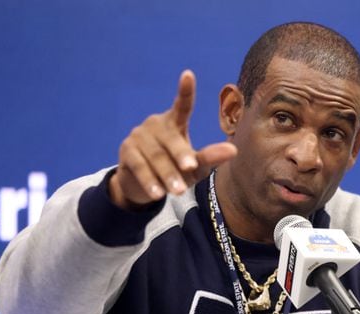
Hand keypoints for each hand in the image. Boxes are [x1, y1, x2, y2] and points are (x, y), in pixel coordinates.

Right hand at [110, 70, 236, 209]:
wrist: (142, 185)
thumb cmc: (175, 171)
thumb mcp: (195, 167)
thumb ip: (210, 157)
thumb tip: (233, 150)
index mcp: (175, 123)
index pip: (182, 105)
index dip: (185, 91)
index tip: (188, 74)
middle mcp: (156, 124)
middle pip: (171, 140)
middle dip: (181, 156)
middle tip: (191, 168)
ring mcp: (139, 135)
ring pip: (155, 156)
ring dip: (167, 174)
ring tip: (178, 191)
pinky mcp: (126, 150)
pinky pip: (139, 166)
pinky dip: (149, 180)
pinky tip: (157, 194)